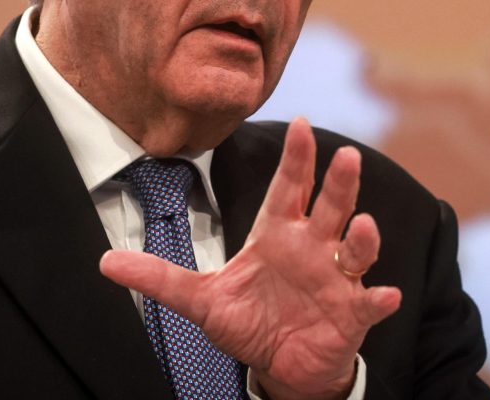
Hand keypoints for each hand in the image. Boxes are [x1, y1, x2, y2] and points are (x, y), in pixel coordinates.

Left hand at [99, 117, 401, 399]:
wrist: (282, 365)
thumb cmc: (249, 320)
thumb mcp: (200, 299)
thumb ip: (159, 278)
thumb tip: (105, 263)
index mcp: (278, 234)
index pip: (290, 188)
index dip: (297, 158)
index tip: (302, 124)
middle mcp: (313, 248)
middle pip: (329, 207)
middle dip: (338, 183)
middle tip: (346, 156)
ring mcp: (336, 279)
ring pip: (355, 248)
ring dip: (362, 237)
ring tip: (361, 226)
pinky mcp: (352, 314)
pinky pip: (368, 302)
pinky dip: (377, 299)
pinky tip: (383, 296)